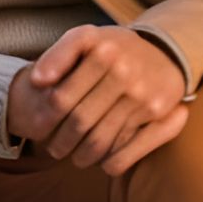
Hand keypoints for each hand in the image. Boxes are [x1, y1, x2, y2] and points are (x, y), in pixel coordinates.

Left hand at [6, 26, 188, 175]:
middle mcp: (123, 71)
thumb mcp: (86, 38)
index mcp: (101, 50)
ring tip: (75, 158)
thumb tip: (37, 81)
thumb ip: (57, 55)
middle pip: (79, 122)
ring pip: (100, 141)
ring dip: (82, 156)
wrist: (165, 52)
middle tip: (55, 150)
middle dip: (61, 142)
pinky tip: (102, 163)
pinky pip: (126, 150)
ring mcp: (142, 93)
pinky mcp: (157, 112)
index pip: (61, 98)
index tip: (38, 130)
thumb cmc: (114, 49)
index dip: (45, 120)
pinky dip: (110, 163)